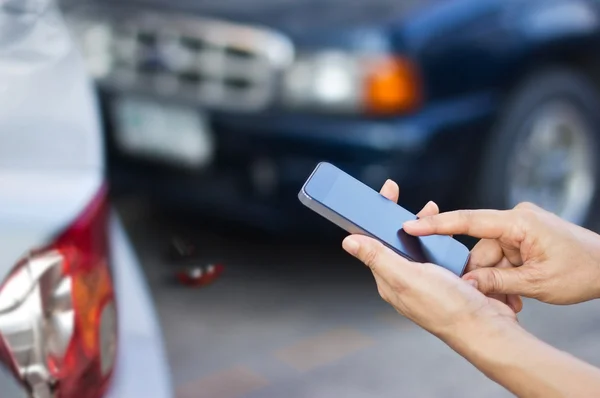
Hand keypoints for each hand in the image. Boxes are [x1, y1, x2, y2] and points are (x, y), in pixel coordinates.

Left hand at [341, 180, 516, 337]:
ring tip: (434, 213)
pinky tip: (450, 236)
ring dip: (426, 227)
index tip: (384, 194)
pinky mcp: (447, 279)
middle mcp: (406, 280)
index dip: (375, 217)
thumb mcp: (407, 278)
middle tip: (411, 201)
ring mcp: (427, 279)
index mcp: (390, 279)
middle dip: (402, 218)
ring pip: (421, 245)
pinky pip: (441, 253)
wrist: (488, 328)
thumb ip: (378, 258)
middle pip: (397, 241)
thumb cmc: (448, 309)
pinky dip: (444, 240)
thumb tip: (349, 242)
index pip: (375, 242)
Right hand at [403, 201, 599, 304]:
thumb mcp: (536, 282)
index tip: (411, 225)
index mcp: (519, 222)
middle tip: (495, 300)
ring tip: (514, 301)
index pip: (469, 220)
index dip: (437, 225)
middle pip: (481, 248)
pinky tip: (517, 292)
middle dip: (483, 275)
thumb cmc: (582, 270)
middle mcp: (516, 219)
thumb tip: (466, 284)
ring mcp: (520, 227)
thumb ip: (497, 281)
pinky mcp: (524, 236)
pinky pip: (503, 255)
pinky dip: (506, 275)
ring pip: (491, 256)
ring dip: (497, 279)